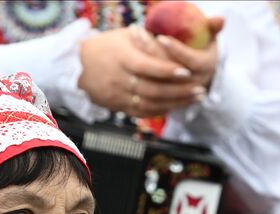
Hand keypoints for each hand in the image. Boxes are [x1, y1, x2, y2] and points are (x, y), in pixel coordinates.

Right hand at [78, 20, 223, 117]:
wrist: (79, 67)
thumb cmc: (108, 46)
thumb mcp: (125, 36)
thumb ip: (148, 40)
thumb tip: (174, 40)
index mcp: (122, 58)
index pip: (148, 67)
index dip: (167, 70)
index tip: (187, 71)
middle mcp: (120, 79)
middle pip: (154, 89)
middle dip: (179, 91)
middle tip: (200, 89)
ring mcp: (120, 96)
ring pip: (152, 103)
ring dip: (176, 103)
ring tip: (195, 99)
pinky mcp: (120, 107)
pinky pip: (145, 112)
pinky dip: (163, 110)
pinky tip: (179, 106)